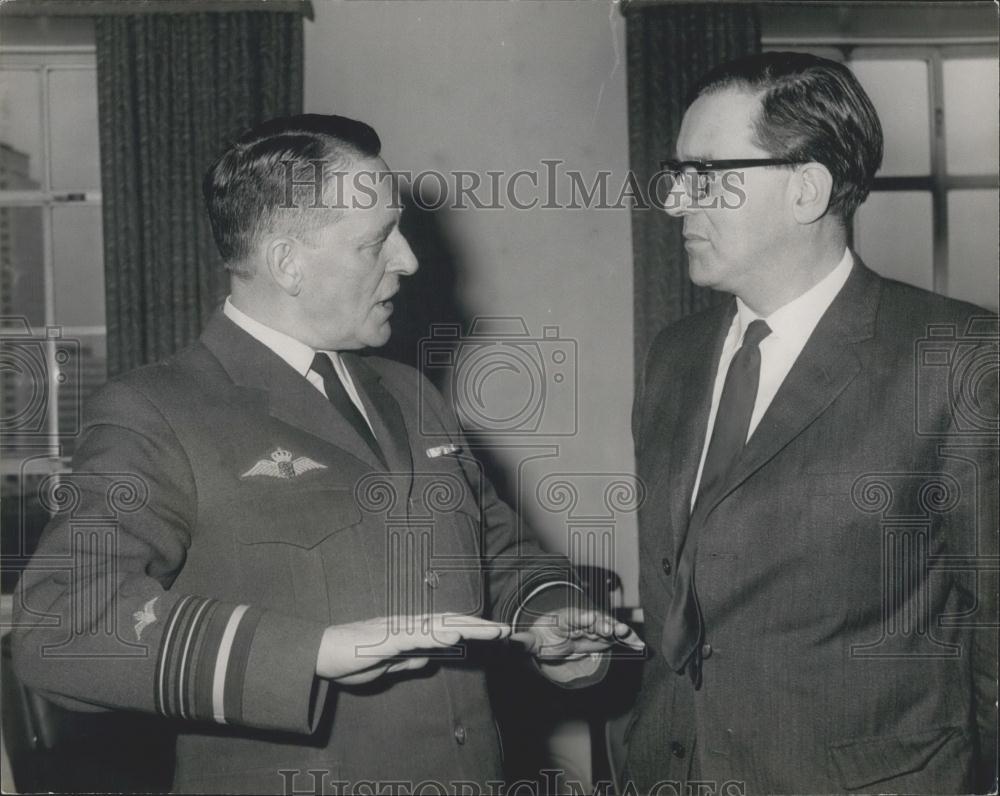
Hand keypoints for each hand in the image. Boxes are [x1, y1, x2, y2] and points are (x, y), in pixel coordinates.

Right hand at [316, 613, 509, 685]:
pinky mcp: (383, 639)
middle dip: (480, 626)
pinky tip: (453, 635)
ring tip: (491, 630)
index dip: (474, 629)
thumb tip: (429, 659)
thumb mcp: (386, 665)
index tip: (498, 634)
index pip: (448, 628)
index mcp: (410, 632)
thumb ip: (407, 660)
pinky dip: (435, 635)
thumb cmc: (349, 658)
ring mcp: (397, 630)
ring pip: (438, 625)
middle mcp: (408, 625)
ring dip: (467, 627)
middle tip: (508, 630)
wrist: (317, 654)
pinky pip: (414, 636)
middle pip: (450, 622)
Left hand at [512, 607, 643, 661]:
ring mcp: (595, 629)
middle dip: (603, 623)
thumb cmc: (544, 637)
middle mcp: (582, 621)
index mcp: (565, 619)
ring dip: (619, 631)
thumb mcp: (533, 641)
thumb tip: (507, 638)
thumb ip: (524, 641)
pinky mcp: (604, 638)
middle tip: (612, 629)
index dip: (582, 617)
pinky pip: (617, 639)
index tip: (590, 618)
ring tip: (629, 636)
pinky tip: (639, 646)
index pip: (574, 617)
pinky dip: (628, 641)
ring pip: (608, 628)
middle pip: (594, 621)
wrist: (556, 637)